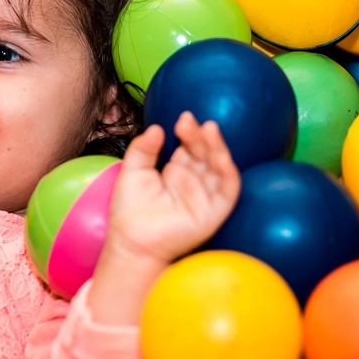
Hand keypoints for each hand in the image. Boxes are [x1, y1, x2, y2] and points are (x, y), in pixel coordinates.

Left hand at [105, 111, 241, 267]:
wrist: (131, 241)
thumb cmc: (129, 209)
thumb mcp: (132, 171)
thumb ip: (143, 149)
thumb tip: (157, 128)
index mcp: (176, 172)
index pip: (189, 147)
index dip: (189, 132)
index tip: (184, 118)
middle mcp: (194, 182)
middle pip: (204, 154)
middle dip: (201, 137)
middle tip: (191, 123)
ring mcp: (205, 196)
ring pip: (218, 168)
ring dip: (217, 148)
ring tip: (209, 130)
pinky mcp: (214, 212)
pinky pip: (227, 191)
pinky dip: (228, 174)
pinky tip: (223, 159)